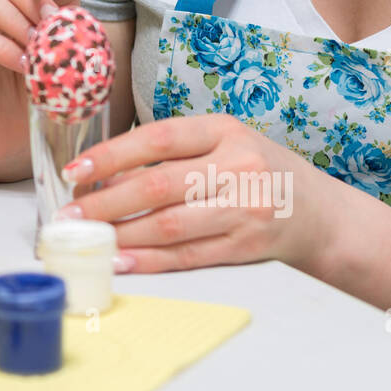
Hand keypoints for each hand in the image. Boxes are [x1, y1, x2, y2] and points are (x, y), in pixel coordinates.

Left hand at [57, 113, 349, 274]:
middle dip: (105, 202)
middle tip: (70, 214)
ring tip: (88, 238)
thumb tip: (106, 175)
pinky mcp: (246, 246)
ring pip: (169, 224)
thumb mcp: (223, 144)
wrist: (320, 213)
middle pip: (158, 185)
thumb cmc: (258, 171)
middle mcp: (237, 166)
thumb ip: (173, 154)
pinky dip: (150, 260)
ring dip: (121, 234)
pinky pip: (188, 255)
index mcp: (225, 130)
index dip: (111, 155)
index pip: (157, 138)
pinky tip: (121, 260)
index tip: (75, 171)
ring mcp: (244, 208)